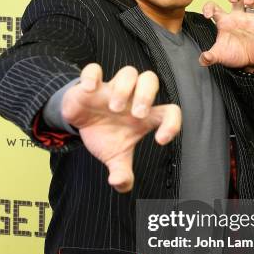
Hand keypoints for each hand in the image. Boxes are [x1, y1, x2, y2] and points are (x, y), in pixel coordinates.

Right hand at [61, 63, 181, 193]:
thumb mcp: (115, 156)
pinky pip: (94, 68)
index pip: (170, 111)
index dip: (173, 123)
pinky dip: (91, 76)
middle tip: (136, 115)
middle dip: (146, 95)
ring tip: (113, 108)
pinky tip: (89, 90)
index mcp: (144, 116)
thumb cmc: (105, 136)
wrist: (80, 124)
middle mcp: (131, 98)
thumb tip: (120, 185)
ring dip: (123, 89)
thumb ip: (122, 172)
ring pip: (128, 72)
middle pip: (150, 80)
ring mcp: (111, 88)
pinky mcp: (90, 84)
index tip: (160, 140)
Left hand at [198, 0, 253, 68]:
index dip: (209, 7)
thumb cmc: (233, 55)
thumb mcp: (219, 56)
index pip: (215, 7)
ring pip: (253, 0)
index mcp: (224, 21)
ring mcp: (251, 20)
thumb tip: (204, 59)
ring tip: (249, 2)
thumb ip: (209, 57)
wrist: (250, 63)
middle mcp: (237, 17)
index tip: (207, 15)